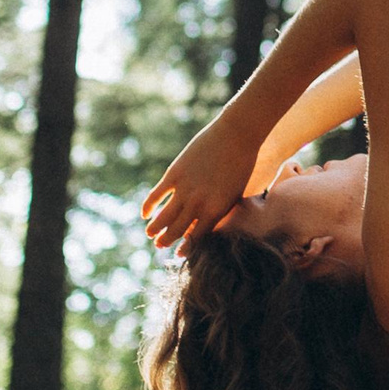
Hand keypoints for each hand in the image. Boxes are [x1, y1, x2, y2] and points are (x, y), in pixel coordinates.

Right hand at [141, 120, 255, 253]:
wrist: (237, 135)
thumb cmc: (244, 164)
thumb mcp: (236, 193)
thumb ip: (222, 209)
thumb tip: (210, 223)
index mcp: (215, 211)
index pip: (196, 237)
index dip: (186, 247)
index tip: (179, 254)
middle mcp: (198, 205)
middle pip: (177, 230)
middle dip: (168, 241)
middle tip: (160, 247)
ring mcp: (185, 189)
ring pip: (164, 217)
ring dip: (155, 228)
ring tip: (150, 236)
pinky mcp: (175, 174)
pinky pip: (157, 195)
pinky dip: (148, 206)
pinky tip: (144, 214)